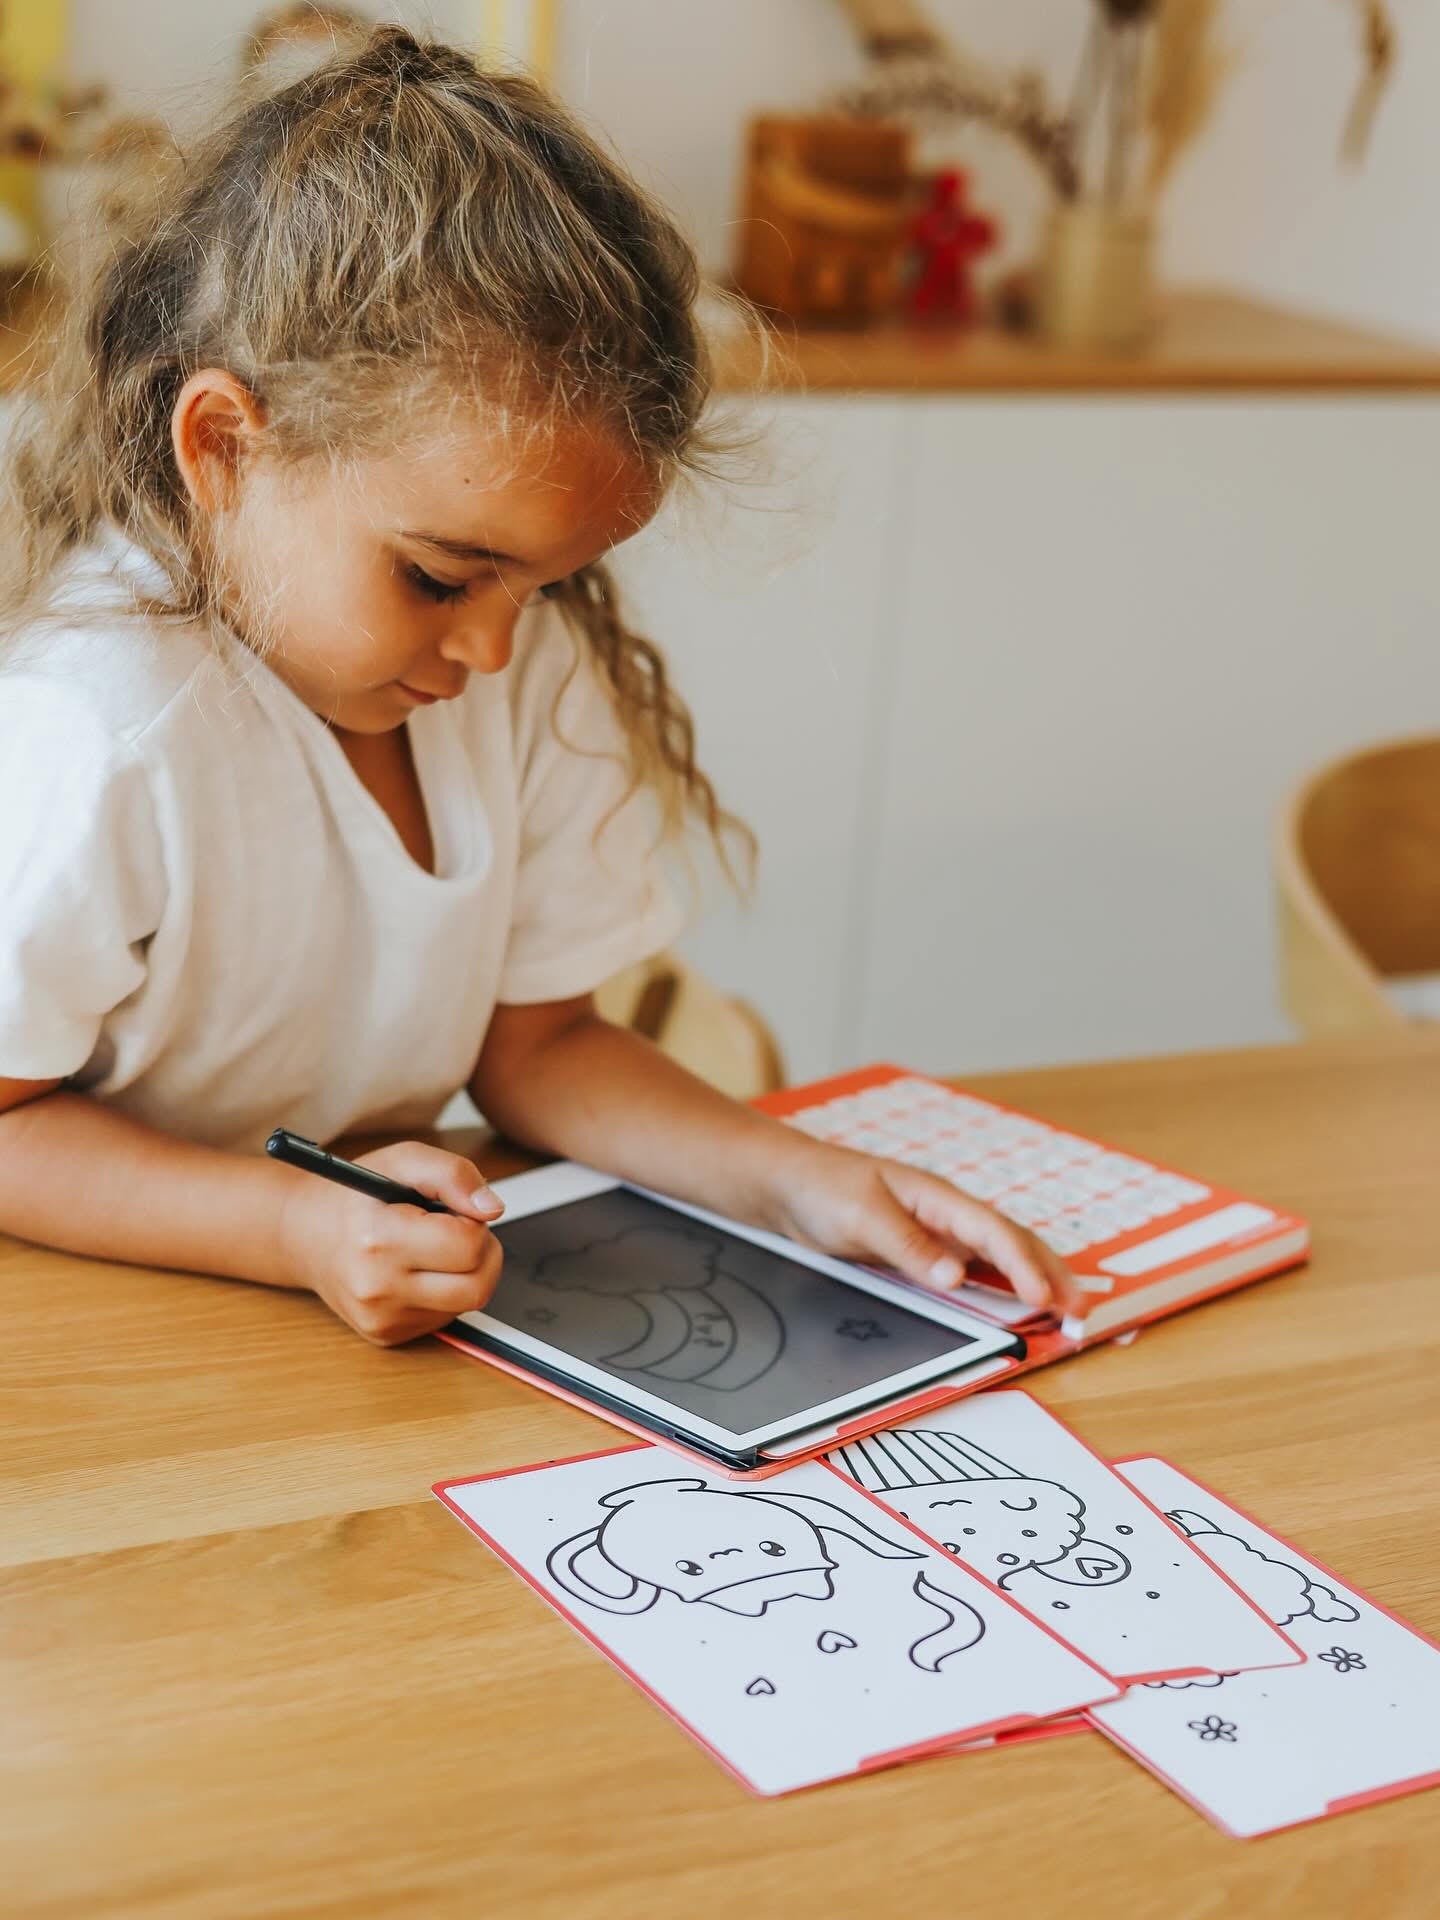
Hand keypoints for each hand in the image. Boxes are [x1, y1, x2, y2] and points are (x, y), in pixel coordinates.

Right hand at [278, 1141, 504, 1344]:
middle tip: (458, 1231)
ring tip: (434, 1249)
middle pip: (476, 1286)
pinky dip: (446, 1293)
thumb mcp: (402, 1161)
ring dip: (467, 1274)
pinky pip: (445, 1318)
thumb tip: (492, 1209)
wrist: (306, 1236)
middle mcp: (377, 1288)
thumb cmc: (357, 1196)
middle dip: (482, 1254)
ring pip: (466, 1304)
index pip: (466, 1245)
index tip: (456, 1213)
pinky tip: (419, 1271)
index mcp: (379, 1240)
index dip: (474, 1223)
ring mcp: (381, 1318)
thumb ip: (452, 1175)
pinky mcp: (386, 1335)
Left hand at [773, 1141, 1078, 1317]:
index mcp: (938, 1198)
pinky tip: (1022, 1307)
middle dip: (1052, 1275)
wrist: (788, 1185)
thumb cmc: (823, 1188)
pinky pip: (976, 1272)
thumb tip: (956, 1276)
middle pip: (1013, 1244)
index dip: (1024, 1266)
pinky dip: (1005, 1289)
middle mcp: (948, 1215)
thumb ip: (908, 1245)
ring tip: (1070, 1314)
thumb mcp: (860, 1216)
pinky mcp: (926, 1252)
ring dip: (1037, 1283)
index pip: (994, 1233)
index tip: (1046, 1298)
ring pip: (1001, 1259)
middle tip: (1083, 1313)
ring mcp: (940, 1234)